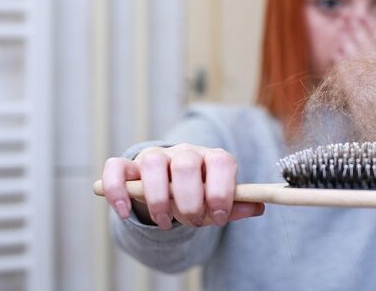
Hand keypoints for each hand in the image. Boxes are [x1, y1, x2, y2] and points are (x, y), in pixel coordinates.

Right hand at [101, 143, 263, 229]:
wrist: (170, 185)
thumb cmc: (199, 194)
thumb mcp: (218, 201)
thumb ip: (235, 205)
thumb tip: (258, 207)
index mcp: (212, 158)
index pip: (221, 162)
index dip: (221, 191)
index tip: (218, 217)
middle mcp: (184, 152)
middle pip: (186, 164)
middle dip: (190, 200)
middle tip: (193, 221)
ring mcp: (155, 156)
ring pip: (152, 163)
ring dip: (158, 199)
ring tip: (166, 222)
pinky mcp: (129, 165)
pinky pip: (116, 167)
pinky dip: (118, 190)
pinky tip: (125, 212)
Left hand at [325, 17, 375, 143]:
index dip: (373, 29)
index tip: (365, 17)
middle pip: (367, 46)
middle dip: (357, 29)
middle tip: (349, 15)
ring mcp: (369, 87)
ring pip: (355, 58)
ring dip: (347, 41)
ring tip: (341, 28)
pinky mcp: (356, 100)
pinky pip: (346, 77)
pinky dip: (341, 64)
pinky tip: (336, 53)